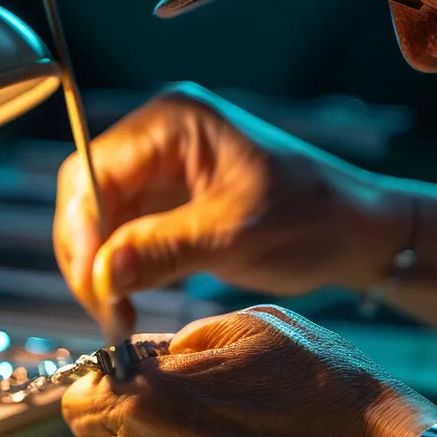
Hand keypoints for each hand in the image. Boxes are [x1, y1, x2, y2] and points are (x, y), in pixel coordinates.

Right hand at [54, 83, 407, 336]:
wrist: (356, 232)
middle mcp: (159, 137)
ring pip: (99, 219)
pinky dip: (119, 269)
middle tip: (103, 309)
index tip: (93, 283)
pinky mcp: (169, 202)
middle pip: (87, 194)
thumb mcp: (236, 235)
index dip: (80, 230)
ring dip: (100, 267)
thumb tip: (102, 272)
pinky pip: (123, 233)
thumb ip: (163, 249)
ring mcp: (163, 169)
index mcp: (173, 122)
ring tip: (116, 315)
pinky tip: (128, 302)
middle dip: (87, 253)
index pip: (92, 170)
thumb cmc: (311, 217)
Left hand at [62, 305, 436, 436]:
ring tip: (153, 425)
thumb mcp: (249, 324)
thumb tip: (154, 351)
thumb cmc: (319, 380)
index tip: (126, 364)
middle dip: (101, 408)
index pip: (79, 388)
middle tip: (140, 392)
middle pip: (80, 430)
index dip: (101, 371)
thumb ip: (184, 337)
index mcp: (152, 392)